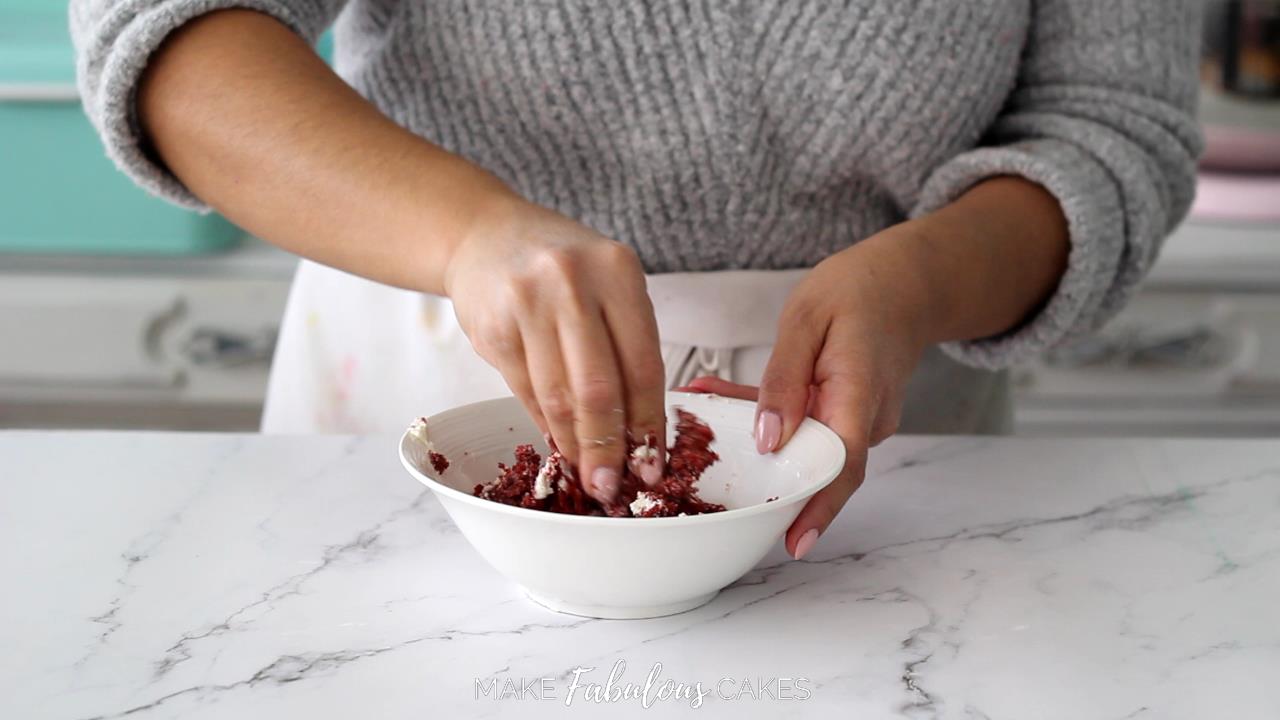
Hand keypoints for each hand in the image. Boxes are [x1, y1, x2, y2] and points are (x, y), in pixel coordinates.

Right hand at [443, 197, 666, 502]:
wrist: (485, 235)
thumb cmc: (560, 267)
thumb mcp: (607, 285)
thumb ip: (626, 348)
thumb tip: (640, 436)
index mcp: (618, 271)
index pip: (642, 364)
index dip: (648, 425)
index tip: (652, 465)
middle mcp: (572, 283)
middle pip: (599, 388)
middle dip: (608, 448)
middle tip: (613, 486)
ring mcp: (526, 304)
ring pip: (559, 397)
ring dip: (575, 446)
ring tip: (587, 476)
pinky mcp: (492, 328)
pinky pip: (525, 393)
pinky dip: (546, 425)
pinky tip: (559, 443)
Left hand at [680, 230, 931, 558]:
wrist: (902, 283)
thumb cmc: (857, 291)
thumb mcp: (807, 318)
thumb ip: (784, 378)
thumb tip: (769, 440)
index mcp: (858, 392)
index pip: (842, 463)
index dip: (818, 508)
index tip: (795, 543)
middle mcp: (865, 417)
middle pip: (818, 469)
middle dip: (768, 484)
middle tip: (712, 491)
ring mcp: (858, 421)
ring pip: (804, 447)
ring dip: (755, 443)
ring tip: (697, 422)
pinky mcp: (845, 415)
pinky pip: (804, 427)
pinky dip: (767, 419)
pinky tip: (718, 397)